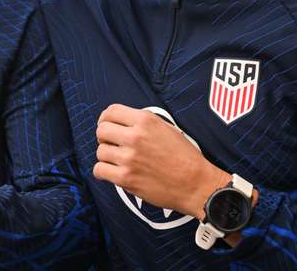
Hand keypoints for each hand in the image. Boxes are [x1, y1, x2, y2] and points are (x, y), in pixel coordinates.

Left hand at [93, 104, 229, 219]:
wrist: (197, 184)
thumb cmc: (185, 158)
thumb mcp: (167, 128)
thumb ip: (142, 123)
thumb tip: (121, 122)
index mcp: (145, 121)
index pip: (111, 111)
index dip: (106, 119)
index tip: (107, 125)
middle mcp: (135, 136)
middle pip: (101, 130)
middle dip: (105, 138)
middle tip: (113, 145)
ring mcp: (129, 158)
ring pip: (100, 151)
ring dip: (107, 157)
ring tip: (119, 161)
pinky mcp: (126, 178)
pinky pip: (99, 170)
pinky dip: (103, 172)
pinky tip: (113, 172)